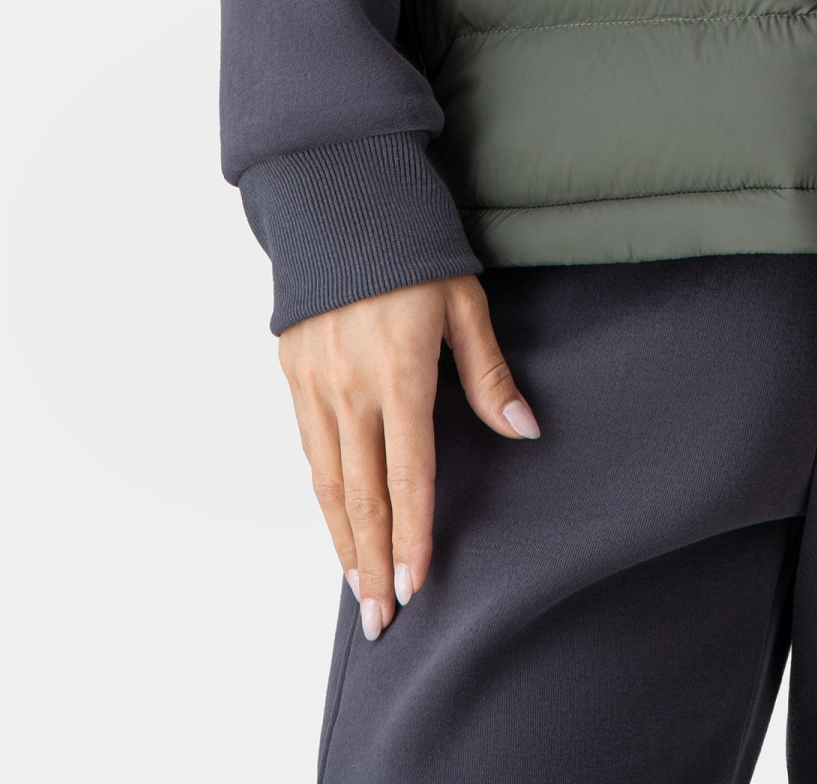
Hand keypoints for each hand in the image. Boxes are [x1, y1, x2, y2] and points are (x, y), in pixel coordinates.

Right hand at [279, 274, 539, 642]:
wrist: (341, 198)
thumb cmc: (415, 248)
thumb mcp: (465, 302)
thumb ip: (489, 375)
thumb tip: (524, 431)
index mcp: (399, 370)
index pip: (408, 473)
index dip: (413, 534)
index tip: (416, 583)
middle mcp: (349, 385)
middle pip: (360, 494)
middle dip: (372, 562)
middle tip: (380, 618)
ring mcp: (314, 381)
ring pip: (326, 480)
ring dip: (341, 541)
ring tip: (358, 589)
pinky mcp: (292, 372)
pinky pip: (307, 449)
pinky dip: (322, 496)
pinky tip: (335, 524)